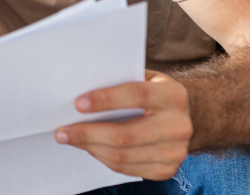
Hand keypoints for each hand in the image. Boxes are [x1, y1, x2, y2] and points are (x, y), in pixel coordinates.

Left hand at [55, 70, 192, 179]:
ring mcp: (175, 152)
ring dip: (90, 148)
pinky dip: (103, 158)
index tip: (77, 104)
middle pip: (125, 135)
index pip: (136, 95)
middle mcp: (178, 126)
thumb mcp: (144, 78)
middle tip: (62, 131)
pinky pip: (127, 168)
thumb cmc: (153, 93)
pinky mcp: (167, 170)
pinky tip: (91, 148)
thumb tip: (77, 89)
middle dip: (88, 134)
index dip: (105, 100)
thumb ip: (118, 81)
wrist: (187, 118)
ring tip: (71, 139)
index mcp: (173, 95)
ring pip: (122, 156)